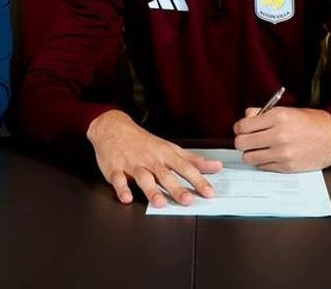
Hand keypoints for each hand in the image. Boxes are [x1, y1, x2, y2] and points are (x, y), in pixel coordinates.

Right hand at [86, 110, 222, 206]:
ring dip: (151, 190)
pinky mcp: (115, 168)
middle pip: (166, 175)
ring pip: (143, 177)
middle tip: (188, 200)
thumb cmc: (144, 142)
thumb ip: (192, 160)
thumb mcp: (170, 147)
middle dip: (177, 188)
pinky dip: (122, 188)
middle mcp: (151, 159)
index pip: (185, 167)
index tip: (209, 192)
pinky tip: (127, 198)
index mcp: (165, 154)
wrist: (113, 127)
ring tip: (160, 202)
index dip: (198, 180)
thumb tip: (216, 166)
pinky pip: (118, 179)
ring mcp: (132, 164)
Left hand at [232, 106, 330, 171]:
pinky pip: (262, 166)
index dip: (239, 127)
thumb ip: (263, 113)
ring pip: (249, 157)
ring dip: (250, 153)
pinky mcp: (286, 166)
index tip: (242, 128)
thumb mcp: (286, 110)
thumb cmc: (309, 122)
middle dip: (242, 141)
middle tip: (248, 139)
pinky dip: (261, 161)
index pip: (243, 126)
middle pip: (242, 143)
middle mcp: (278, 135)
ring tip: (258, 148)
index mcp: (277, 117)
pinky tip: (269, 155)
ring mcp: (282, 153)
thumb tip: (246, 118)